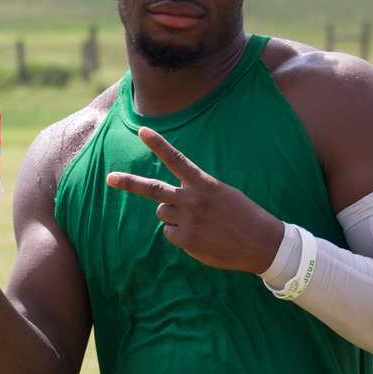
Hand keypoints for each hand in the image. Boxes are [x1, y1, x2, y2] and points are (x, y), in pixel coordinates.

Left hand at [106, 127, 283, 273]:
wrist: (262, 242)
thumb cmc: (243, 214)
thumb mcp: (222, 193)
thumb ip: (195, 192)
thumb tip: (168, 202)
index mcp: (204, 183)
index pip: (177, 159)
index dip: (158, 144)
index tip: (142, 131)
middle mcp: (193, 200)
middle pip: (153, 189)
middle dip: (129, 183)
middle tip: (110, 178)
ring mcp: (189, 221)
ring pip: (162, 213)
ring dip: (173, 215)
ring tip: (198, 221)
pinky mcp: (187, 241)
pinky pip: (170, 234)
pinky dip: (180, 234)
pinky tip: (201, 236)